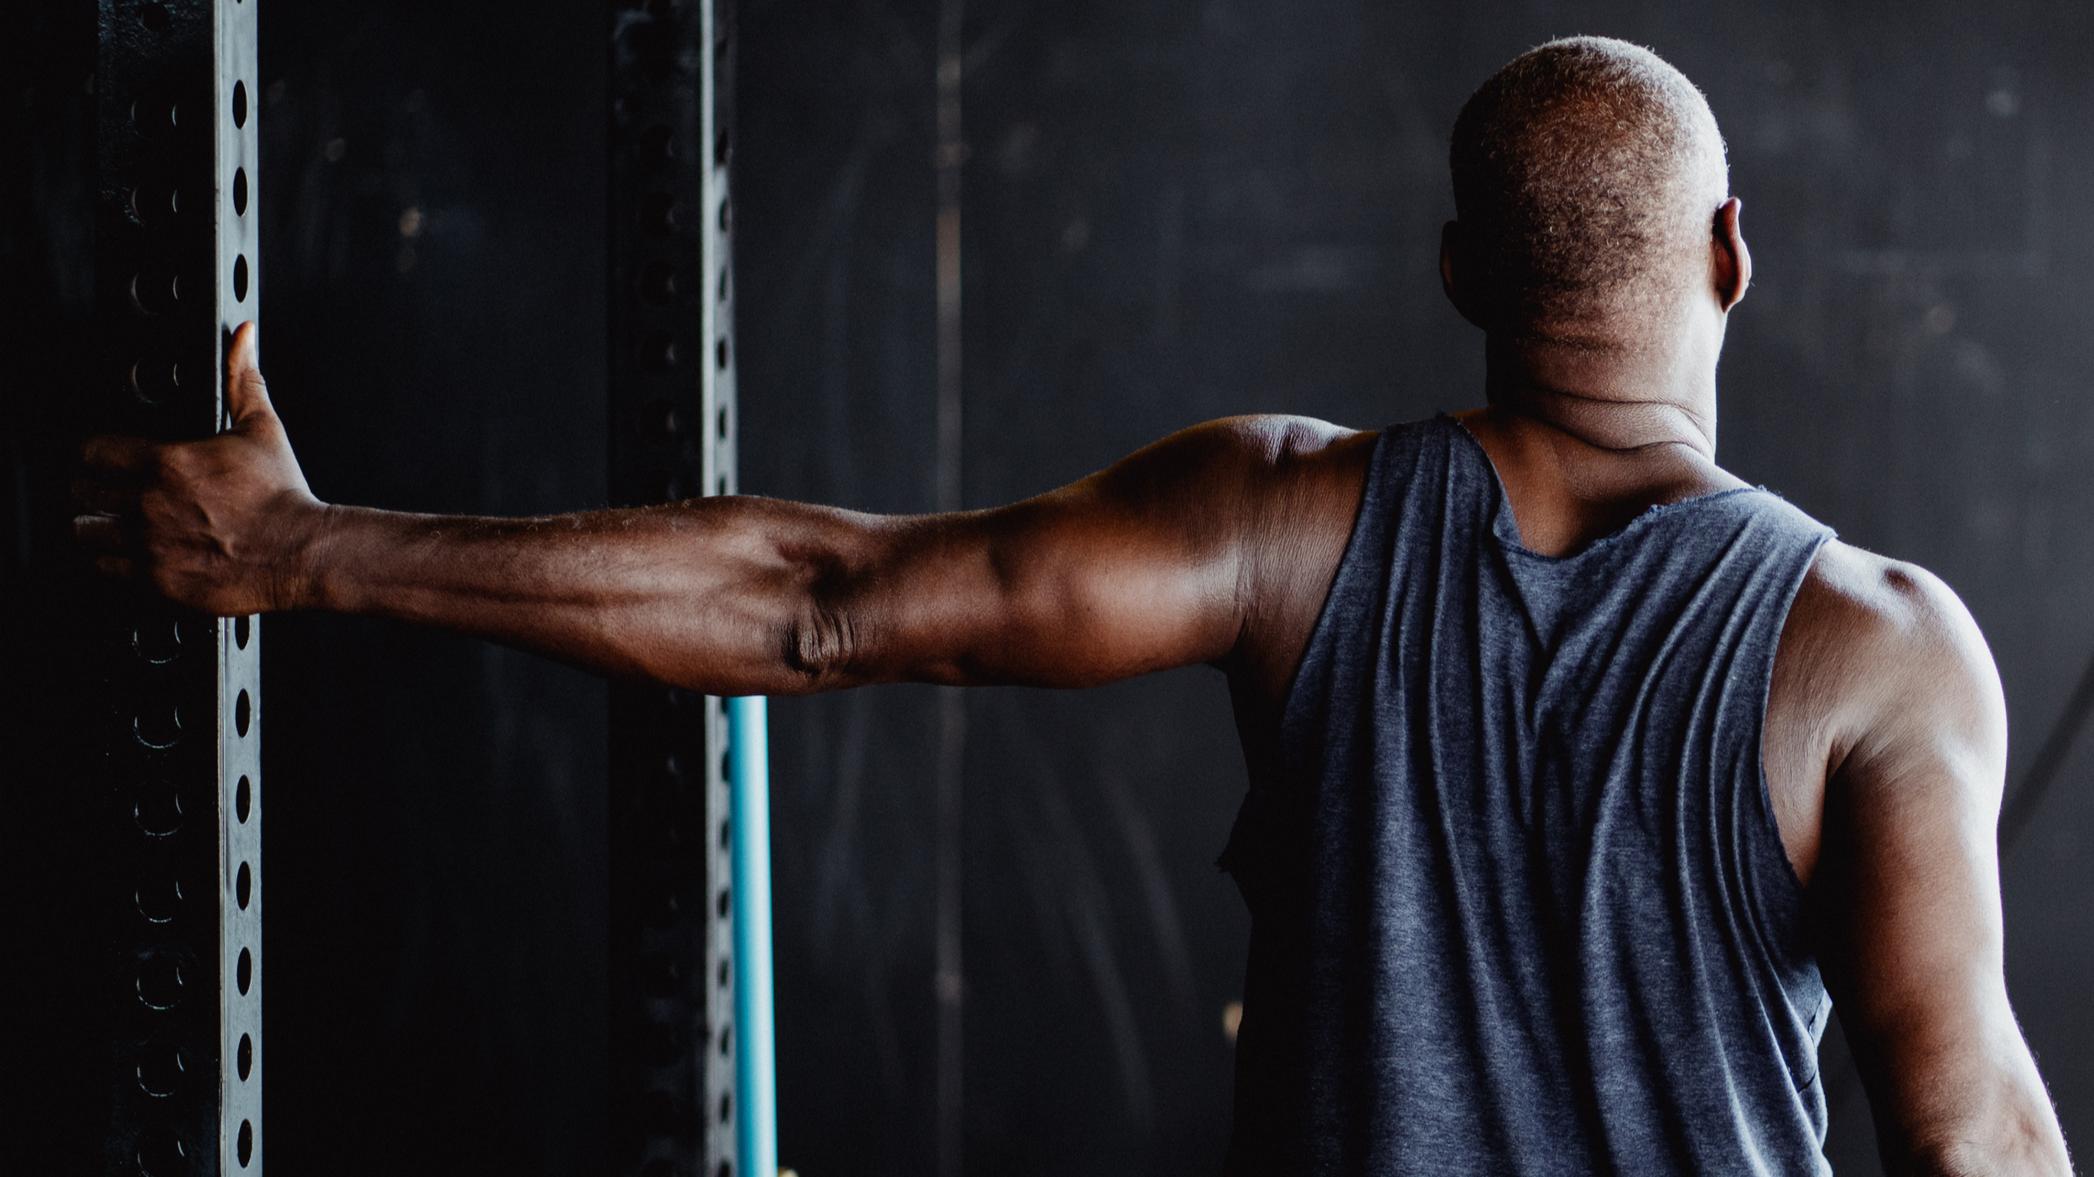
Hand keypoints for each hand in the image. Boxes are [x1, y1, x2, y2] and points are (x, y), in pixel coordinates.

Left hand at [74, 321, 327, 614]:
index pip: (94, 451)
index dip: (95, 453)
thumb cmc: (284, 497)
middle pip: (82, 491)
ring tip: (111, 523)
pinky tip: (129, 553)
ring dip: (96, 526)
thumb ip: (243, 380)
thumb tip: (244, 337)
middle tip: (106, 491)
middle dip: (92, 488)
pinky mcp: (158, 580)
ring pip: (86, 532)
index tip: (103, 458)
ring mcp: (150, 544)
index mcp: (167, 463)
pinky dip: (112, 560)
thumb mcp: (263, 429)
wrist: (304, 552)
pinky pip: (106, 569)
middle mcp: (150, 504)